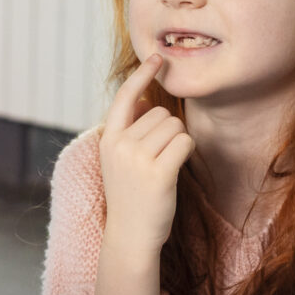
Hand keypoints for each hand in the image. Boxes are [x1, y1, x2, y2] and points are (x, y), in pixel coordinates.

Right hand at [96, 56, 192, 255]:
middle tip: (156, 160)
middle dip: (167, 131)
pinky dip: (186, 152)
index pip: (125, 97)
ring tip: (163, 167)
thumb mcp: (119, 160)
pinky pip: (185, 142)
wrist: (130, 236)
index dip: (142, 75)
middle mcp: (120, 145)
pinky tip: (175, 170)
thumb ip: (129, 131)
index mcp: (108, 139)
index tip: (157, 58)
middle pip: (160, 113)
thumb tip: (144, 100)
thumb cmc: (130, 196)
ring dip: (177, 143)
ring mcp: (138, 159)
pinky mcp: (159, 172)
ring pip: (175, 127)